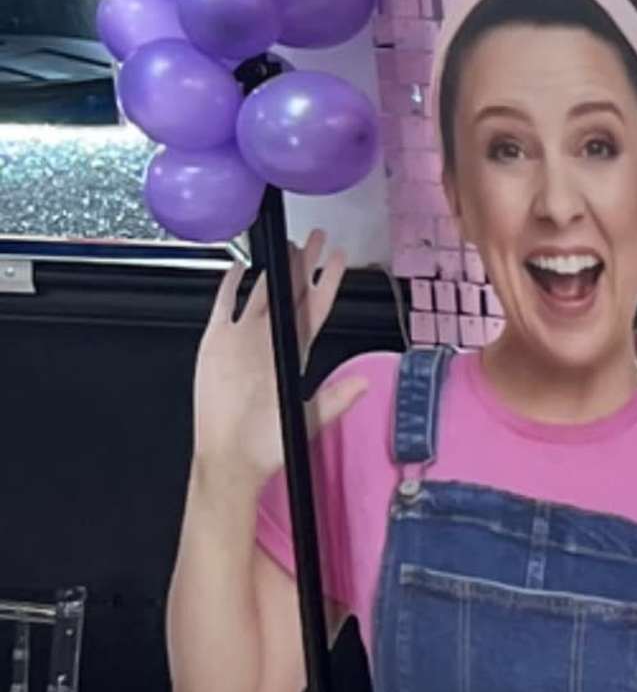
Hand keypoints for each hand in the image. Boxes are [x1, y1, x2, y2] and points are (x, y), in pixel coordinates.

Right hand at [190, 229, 337, 492]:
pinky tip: (237, 267)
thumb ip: (336, 399)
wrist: (230, 455)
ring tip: (285, 243)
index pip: (315, 309)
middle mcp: (271, 341)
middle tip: (316, 236)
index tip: (337, 258)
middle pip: (291, 293)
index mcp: (295, 353)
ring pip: (261, 293)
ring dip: (273, 269)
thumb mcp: (309, 418)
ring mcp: (244, 339)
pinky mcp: (217, 341)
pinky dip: (229, 286)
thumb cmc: (268, 443)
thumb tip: (365, 384)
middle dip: (303, 264)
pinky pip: (223, 305)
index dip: (326, 282)